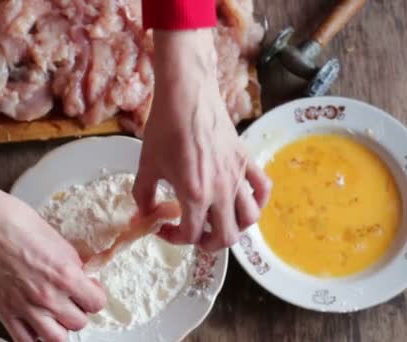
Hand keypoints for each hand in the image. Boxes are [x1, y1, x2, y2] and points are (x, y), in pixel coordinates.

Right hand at [0, 149, 105, 341]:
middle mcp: (47, 296)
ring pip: (56, 338)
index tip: (90, 290)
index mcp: (64, 274)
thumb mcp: (56, 238)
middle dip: (79, 310)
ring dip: (60, 327)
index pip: (96, 303)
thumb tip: (82, 272)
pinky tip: (36, 324)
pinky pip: (24, 340)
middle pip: (79, 323)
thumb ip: (71, 261)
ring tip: (56, 314)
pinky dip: (34, 336)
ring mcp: (24, 307)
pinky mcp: (4, 311)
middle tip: (73, 299)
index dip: (95, 296)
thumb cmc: (14, 221)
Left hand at [133, 29, 271, 251]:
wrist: (186, 94)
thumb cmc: (164, 127)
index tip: (162, 227)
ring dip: (234, 227)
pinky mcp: (245, 160)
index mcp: (194, 194)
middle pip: (226, 236)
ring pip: (249, 218)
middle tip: (193, 234)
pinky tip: (243, 200)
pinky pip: (262, 188)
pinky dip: (257, 200)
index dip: (173, 238)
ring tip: (217, 221)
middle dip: (207, 243)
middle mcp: (221, 190)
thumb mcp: (147, 164)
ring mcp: (237, 176)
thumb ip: (144, 195)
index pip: (191, 234)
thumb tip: (145, 213)